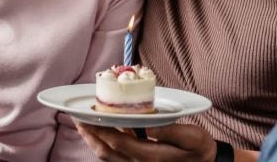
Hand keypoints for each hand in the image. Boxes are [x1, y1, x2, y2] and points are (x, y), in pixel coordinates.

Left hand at [76, 122, 216, 161]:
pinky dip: (105, 145)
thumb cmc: (199, 149)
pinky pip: (116, 157)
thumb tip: (149, 125)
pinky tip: (102, 132)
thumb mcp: (192, 138)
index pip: (120, 143)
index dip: (102, 131)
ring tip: (84, 125)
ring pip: (108, 157)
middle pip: (107, 153)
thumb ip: (171, 132)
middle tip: (77, 120)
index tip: (89, 118)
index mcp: (151, 158)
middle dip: (91, 136)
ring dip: (94, 141)